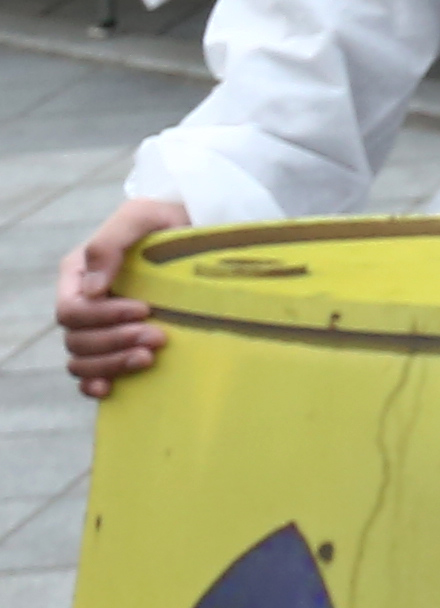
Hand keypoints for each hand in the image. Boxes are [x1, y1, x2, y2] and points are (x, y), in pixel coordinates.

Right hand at [56, 196, 185, 399]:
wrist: (200, 231)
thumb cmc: (168, 220)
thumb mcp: (141, 217)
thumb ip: (110, 244)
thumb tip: (93, 289)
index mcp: (80, 276)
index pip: (71, 310)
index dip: (102, 317)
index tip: (144, 310)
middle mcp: (85, 304)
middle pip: (77, 340)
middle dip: (115, 341)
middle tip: (158, 337)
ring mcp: (99, 327)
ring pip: (82, 360)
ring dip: (112, 363)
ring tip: (149, 358)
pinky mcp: (117, 344)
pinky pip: (89, 375)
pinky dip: (94, 384)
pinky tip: (110, 389)